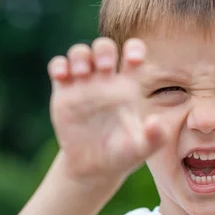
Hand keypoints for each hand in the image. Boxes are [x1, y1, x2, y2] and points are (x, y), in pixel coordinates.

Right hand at [48, 38, 167, 186]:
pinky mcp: (63, 92)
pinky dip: (59, 65)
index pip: (133, 54)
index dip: (134, 48)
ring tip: (83, 73)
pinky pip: (58, 66)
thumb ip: (155, 137)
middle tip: (105, 67)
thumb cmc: (123, 154)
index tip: (133, 59)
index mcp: (128, 85)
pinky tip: (62, 76)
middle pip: (104, 47)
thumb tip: (155, 122)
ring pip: (80, 52)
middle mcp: (105, 80)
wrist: (94, 167)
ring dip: (80, 56)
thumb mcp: (141, 149)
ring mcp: (83, 84)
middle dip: (104, 50)